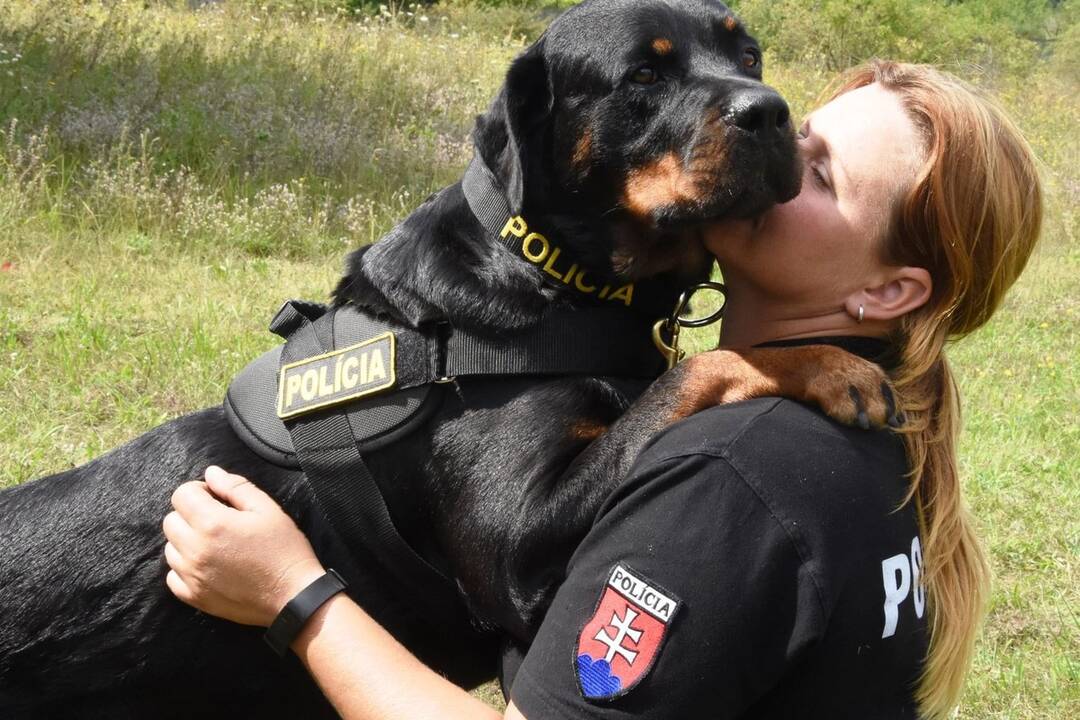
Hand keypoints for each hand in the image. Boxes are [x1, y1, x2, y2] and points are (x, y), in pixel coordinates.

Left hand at [163, 466, 326, 626]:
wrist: (293, 596)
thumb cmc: (284, 550)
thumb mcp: (267, 509)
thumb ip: (236, 486)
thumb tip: (211, 473)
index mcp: (213, 524)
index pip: (182, 495)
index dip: (200, 491)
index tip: (216, 498)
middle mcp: (195, 549)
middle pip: (171, 520)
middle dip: (191, 514)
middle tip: (218, 520)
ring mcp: (191, 576)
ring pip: (170, 547)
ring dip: (187, 540)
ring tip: (215, 544)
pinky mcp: (193, 597)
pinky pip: (173, 576)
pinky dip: (186, 567)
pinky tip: (209, 565)